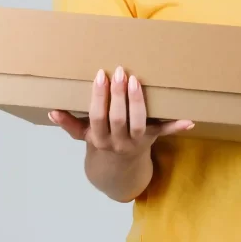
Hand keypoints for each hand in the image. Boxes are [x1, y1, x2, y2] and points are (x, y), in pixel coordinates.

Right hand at [49, 66, 193, 159]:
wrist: (118, 170)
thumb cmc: (100, 142)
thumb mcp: (84, 136)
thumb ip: (70, 124)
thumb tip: (51, 112)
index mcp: (99, 139)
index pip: (98, 117)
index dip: (99, 98)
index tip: (100, 76)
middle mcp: (117, 142)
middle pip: (118, 118)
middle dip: (118, 95)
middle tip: (119, 71)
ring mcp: (137, 142)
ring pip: (138, 122)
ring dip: (138, 102)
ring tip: (136, 80)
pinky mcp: (153, 138)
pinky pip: (165, 132)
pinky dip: (177, 126)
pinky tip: (189, 120)